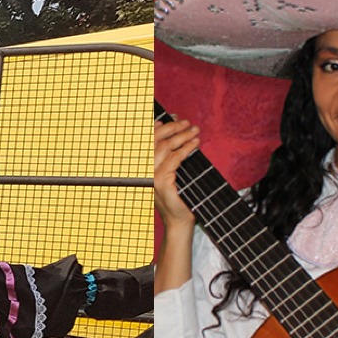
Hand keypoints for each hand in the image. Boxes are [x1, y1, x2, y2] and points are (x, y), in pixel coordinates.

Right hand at [154, 117, 199, 293]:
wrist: (179, 219)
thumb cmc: (177, 196)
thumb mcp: (171, 172)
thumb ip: (168, 154)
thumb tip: (174, 131)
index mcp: (142, 166)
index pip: (147, 140)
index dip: (160, 126)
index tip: (173, 117)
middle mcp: (143, 170)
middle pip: (155, 140)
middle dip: (173, 128)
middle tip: (188, 123)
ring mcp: (150, 176)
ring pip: (166, 148)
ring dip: (182, 136)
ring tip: (195, 132)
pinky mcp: (161, 182)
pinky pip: (175, 159)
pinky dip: (186, 149)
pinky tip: (195, 144)